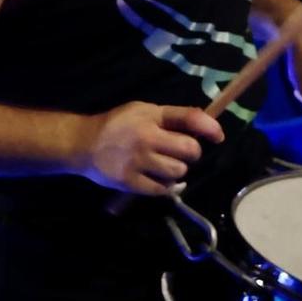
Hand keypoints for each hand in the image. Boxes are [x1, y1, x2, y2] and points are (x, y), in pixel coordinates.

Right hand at [81, 101, 224, 196]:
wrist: (83, 144)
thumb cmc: (117, 125)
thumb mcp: (142, 111)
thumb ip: (171, 117)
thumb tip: (206, 125)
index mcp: (151, 117)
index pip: (189, 119)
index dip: (210, 128)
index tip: (218, 136)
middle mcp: (146, 138)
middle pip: (189, 151)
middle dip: (190, 153)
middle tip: (179, 153)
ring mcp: (138, 162)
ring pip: (178, 172)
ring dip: (176, 171)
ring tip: (163, 165)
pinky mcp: (130, 182)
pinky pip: (162, 189)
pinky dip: (164, 186)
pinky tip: (155, 177)